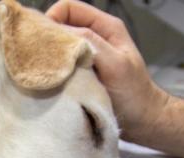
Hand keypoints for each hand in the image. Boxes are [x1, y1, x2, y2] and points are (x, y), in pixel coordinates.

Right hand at [46, 0, 170, 141]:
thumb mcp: (115, 65)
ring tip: (46, 71)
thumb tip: (62, 33)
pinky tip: (52, 80)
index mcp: (105, 27)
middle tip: (40, 58)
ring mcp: (87, 55)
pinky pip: (61, 64)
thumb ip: (92, 44)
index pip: (68, 8)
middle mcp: (95, 37)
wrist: (143, 121)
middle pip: (61, 25)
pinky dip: (54, 70)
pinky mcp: (82, 73)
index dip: (52, 18)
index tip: (43, 41)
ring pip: (59, 46)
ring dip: (50, 56)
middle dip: (48, 38)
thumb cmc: (135, 94)